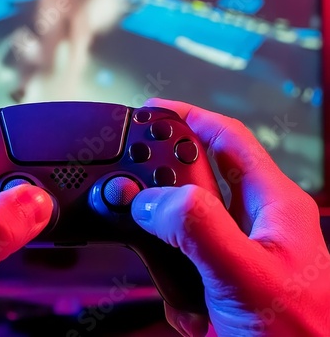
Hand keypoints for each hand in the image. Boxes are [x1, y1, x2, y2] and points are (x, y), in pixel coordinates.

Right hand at [132, 99, 329, 335]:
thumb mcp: (245, 275)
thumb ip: (198, 228)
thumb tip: (153, 199)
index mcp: (273, 204)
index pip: (229, 139)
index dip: (193, 116)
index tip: (156, 110)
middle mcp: (255, 222)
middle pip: (200, 177)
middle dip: (168, 183)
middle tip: (138, 182)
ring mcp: (238, 251)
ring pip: (184, 222)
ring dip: (166, 242)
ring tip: (163, 261)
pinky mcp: (221, 278)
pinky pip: (182, 259)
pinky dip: (170, 277)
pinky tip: (182, 301)